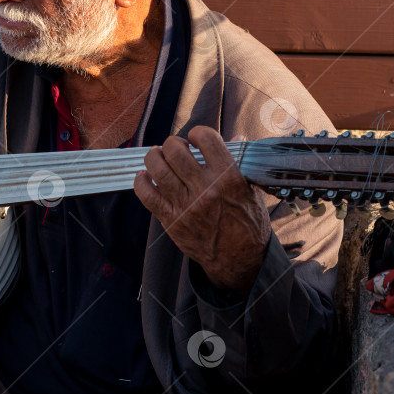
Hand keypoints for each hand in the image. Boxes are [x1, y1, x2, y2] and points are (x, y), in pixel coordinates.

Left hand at [134, 126, 271, 295]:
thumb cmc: (248, 225)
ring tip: (158, 156)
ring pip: (158, 169)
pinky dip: (141, 182)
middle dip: (172, 143)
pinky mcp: (172, 220)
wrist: (239, 260)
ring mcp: (186, 205)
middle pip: (175, 151)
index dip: (198, 133)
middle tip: (176, 148)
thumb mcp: (252, 191)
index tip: (196, 139)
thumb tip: (235, 137)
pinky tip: (144, 176)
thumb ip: (241, 163)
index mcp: (228, 178)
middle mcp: (205, 189)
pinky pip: (147, 196)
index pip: (206, 139)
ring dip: (154, 157)